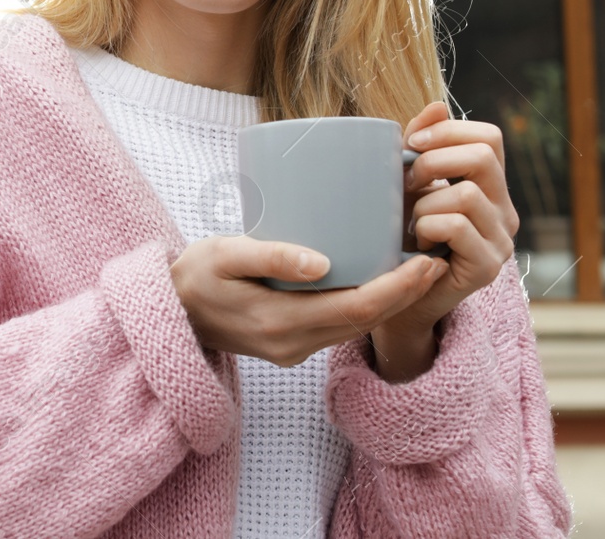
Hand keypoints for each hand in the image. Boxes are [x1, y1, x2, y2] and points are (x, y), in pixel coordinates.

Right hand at [170, 234, 448, 368]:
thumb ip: (270, 256)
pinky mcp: (292, 344)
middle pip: (364, 322)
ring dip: (389, 300)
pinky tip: (377, 278)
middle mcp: (292, 345)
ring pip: (354, 327)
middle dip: (405, 292)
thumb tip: (322, 260)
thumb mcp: (224, 254)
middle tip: (434, 257)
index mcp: (279, 323)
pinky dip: (365, 303)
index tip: (426, 261)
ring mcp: (293, 350)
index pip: (355, 310)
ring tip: (416, 264)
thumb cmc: (194, 275)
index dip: (397, 289)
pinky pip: (338, 326)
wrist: (169, 312)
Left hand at [371, 101, 517, 376]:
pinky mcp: (487, 267)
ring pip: (467, 193)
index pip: (490, 137)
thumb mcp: (408, 186)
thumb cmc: (399, 238)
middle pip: (483, 156)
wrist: (397, 299)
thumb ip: (424, 146)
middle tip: (406, 183)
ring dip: (425, 203)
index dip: (448, 132)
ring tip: (412, 223)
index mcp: (491, 186)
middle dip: (433, 161)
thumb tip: (436, 106)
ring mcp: (501, 241)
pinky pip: (457, 226)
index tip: (410, 145)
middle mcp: (505, 211)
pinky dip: (428, 227)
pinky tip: (417, 243)